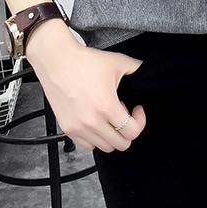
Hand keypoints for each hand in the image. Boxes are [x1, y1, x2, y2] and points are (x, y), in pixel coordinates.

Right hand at [27, 26, 146, 152]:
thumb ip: (137, 69)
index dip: (140, 121)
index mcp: (106, 106)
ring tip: (108, 115)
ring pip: (104, 147)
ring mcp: (78, 127)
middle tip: (123, 113)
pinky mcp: (67, 128)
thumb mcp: (118, 62)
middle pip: (120, 144)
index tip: (137, 110)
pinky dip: (96, 138)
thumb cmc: (84, 61)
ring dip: (112, 134)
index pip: (132, 132)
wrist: (57, 60)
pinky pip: (87, 145)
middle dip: (127, 130)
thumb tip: (149, 73)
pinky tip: (97, 121)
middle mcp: (91, 121)